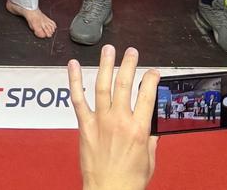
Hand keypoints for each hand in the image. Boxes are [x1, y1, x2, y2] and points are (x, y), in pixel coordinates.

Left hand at [68, 45, 158, 189]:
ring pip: (103, 86)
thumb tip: (152, 128)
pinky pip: (78, 99)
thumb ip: (150, 140)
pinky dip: (74, 80)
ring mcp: (100, 121)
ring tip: (108, 50)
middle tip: (132, 52)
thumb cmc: (129, 180)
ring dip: (106, 65)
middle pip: (125, 85)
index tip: (153, 71)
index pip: (147, 96)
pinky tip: (73, 66)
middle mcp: (119, 121)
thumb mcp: (149, 160)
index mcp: (139, 129)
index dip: (151, 80)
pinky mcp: (85, 125)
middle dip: (129, 65)